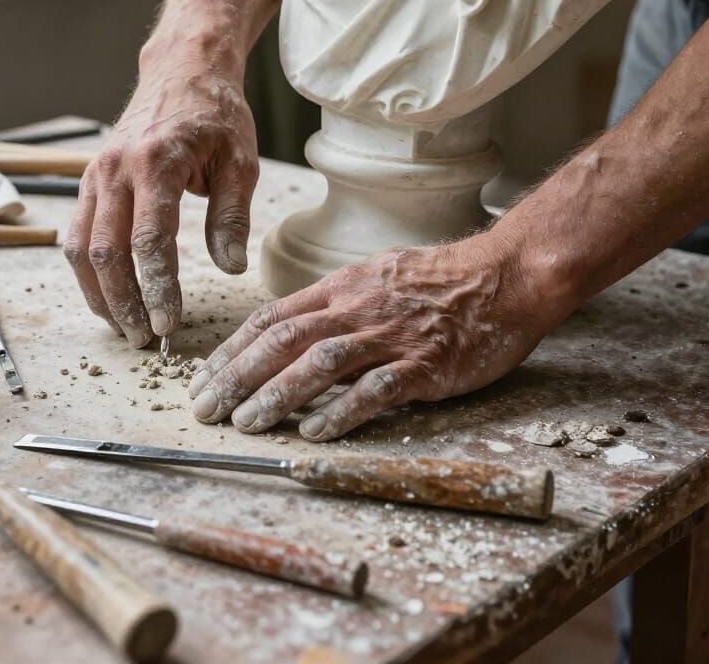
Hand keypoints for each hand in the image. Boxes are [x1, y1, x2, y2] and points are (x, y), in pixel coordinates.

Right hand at [64, 63, 258, 347]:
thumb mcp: (240, 161)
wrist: (181, 72)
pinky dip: (87, 272)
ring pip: (81, 248)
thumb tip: (230, 267)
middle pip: (106, 251)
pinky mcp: (88, 181)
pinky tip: (108, 297)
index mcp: (156, 162)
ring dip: (99, 294)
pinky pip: (75, 235)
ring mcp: (95, 174)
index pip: (149, 240)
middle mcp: (116, 170)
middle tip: (145, 340)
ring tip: (125, 328)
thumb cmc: (215, 116)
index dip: (157, 289)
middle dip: (124, 302)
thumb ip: (231, 216)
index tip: (169, 325)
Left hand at [188, 237, 560, 440]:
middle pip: (284, 340)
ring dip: (277, 395)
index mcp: (341, 288)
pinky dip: (341, 412)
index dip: (233, 349)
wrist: (503, 275)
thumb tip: (290, 330)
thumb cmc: (438, 279)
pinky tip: (313, 433)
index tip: (205, 377)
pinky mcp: (425, 364)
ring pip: (321, 363)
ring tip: (245, 423)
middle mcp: (358, 308)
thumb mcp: (375, 276)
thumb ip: (334, 303)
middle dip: (238, 376)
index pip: (273, 318)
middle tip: (205, 408)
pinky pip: (376, 390)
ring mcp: (391, 335)